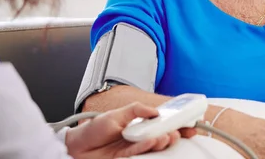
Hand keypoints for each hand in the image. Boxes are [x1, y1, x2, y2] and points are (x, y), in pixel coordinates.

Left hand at [65, 102, 180, 158]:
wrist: (75, 146)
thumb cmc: (95, 129)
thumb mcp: (117, 113)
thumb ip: (137, 110)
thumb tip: (156, 112)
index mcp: (139, 126)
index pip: (162, 125)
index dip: (176, 126)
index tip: (189, 126)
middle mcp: (139, 138)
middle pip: (160, 137)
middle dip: (171, 135)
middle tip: (176, 133)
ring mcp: (133, 150)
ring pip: (152, 147)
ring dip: (160, 142)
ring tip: (165, 137)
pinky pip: (138, 153)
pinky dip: (145, 147)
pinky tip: (151, 141)